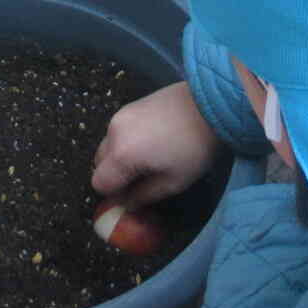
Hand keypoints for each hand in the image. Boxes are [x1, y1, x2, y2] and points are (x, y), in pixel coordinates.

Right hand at [90, 82, 218, 208]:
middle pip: (99, 163)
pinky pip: (117, 130)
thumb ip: (144, 196)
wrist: (208, 104)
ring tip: (149, 156)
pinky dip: (125, 140)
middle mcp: (113, 133)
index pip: (99, 183)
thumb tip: (127, 204)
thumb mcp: (174, 182)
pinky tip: (151, 139)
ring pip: (107, 145)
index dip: (113, 193)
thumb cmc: (194, 148)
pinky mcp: (129, 105)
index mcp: (121, 155)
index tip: (133, 193)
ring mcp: (119, 116)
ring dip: (119, 157)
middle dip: (114, 175)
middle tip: (141, 178)